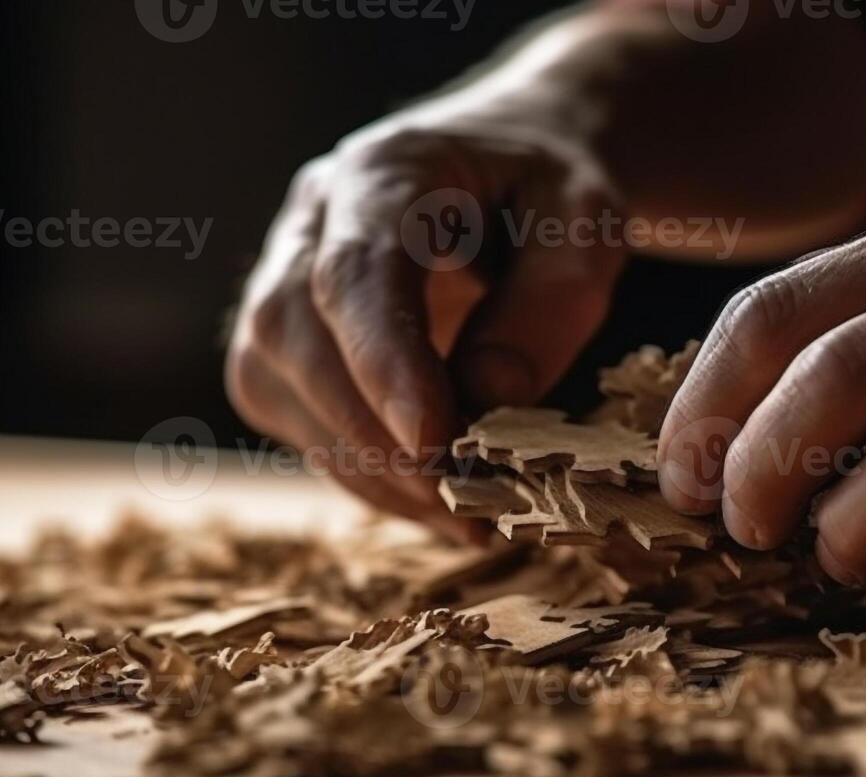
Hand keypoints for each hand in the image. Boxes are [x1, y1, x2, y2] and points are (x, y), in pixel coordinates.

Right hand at [225, 102, 624, 531]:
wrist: (517, 170)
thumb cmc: (552, 193)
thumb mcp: (586, 227)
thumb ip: (548, 304)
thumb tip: (487, 401)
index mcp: (381, 173)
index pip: (355, 272)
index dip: (384, 363)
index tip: (433, 441)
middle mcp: (309, 222)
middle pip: (294, 334)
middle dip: (372, 435)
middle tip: (463, 501)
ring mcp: (283, 279)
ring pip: (279, 388)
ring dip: (366, 469)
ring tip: (462, 518)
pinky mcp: (286, 343)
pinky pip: (298, 418)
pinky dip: (363, 474)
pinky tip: (434, 503)